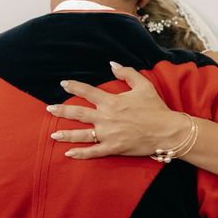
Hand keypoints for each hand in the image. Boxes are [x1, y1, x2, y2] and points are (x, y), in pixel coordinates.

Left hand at [46, 62, 188, 158]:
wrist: (167, 131)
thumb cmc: (156, 108)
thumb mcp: (143, 85)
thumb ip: (126, 72)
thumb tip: (112, 63)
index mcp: (111, 101)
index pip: (87, 91)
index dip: (73, 87)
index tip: (63, 84)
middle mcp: (106, 117)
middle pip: (78, 113)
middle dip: (61, 111)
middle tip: (49, 109)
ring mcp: (108, 134)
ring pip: (81, 135)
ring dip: (65, 134)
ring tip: (53, 134)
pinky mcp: (113, 148)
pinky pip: (93, 152)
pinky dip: (80, 154)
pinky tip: (68, 154)